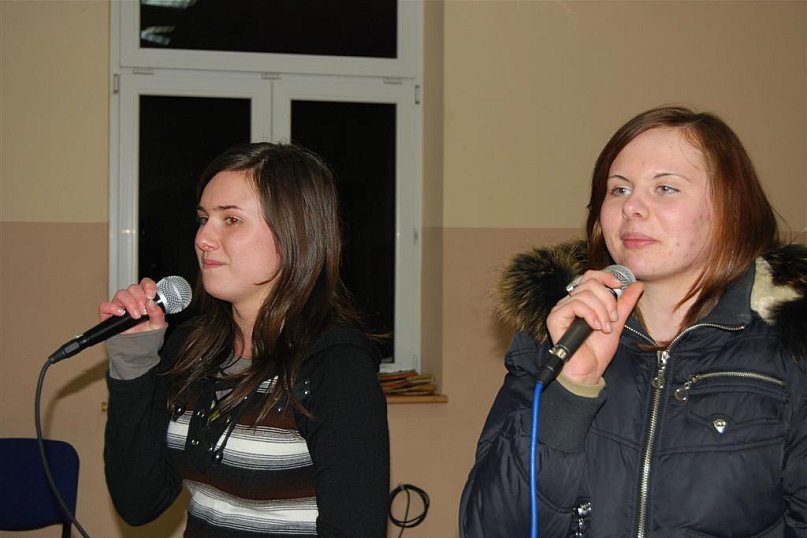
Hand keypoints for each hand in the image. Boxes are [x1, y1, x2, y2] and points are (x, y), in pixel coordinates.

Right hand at [98, 278, 166, 333]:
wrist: (137, 348)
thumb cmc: (147, 333)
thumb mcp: (158, 324)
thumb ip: (158, 313)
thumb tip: (152, 303)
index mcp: (144, 298)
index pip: (145, 283)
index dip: (148, 285)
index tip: (151, 295)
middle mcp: (131, 299)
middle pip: (133, 288)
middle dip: (140, 298)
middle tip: (144, 311)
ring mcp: (119, 305)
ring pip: (121, 294)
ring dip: (130, 303)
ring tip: (136, 316)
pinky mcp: (108, 314)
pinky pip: (105, 305)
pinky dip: (112, 308)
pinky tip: (121, 314)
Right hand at [546, 269, 643, 385]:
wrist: (589, 370)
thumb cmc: (598, 351)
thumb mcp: (617, 323)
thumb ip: (625, 303)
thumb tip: (637, 285)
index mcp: (582, 301)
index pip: (590, 277)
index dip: (606, 277)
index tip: (620, 285)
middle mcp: (569, 302)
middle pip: (589, 283)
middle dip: (607, 300)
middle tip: (613, 319)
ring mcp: (561, 309)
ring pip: (584, 294)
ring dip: (600, 311)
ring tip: (605, 328)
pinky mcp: (555, 318)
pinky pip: (575, 305)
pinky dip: (590, 315)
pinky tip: (595, 327)